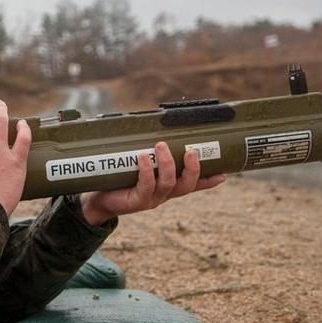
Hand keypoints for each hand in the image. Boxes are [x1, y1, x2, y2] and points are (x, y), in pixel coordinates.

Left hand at [79, 141, 225, 224]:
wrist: (97, 198)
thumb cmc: (119, 177)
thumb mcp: (136, 164)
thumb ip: (148, 150)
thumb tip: (152, 121)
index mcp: (168, 187)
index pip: (193, 185)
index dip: (208, 181)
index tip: (224, 174)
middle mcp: (163, 194)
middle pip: (186, 185)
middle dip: (192, 168)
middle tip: (192, 151)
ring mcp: (151, 199)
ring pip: (168, 183)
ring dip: (167, 163)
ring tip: (161, 146)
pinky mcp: (136, 201)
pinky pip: (146, 185)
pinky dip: (146, 170)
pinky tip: (142, 157)